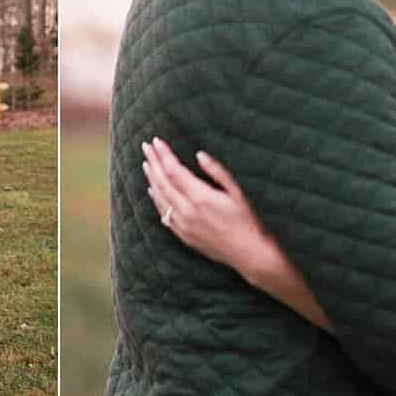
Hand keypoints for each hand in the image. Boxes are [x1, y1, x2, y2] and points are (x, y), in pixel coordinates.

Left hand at [142, 137, 281, 282]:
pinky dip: (156, 200)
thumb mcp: (237, 191)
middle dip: (153, 162)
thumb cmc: (247, 220)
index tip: (156, 141)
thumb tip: (200, 155)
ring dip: (151, 179)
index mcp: (201, 197)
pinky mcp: (184, 235)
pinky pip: (164, 215)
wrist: (248, 254)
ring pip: (160, 198)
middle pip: (163, 182)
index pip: (174, 170)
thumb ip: (217, 171)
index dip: (163, 154)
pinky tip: (153, 190)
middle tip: (146, 146)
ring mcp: (184, 225)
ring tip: (147, 163)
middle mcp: (188, 211)